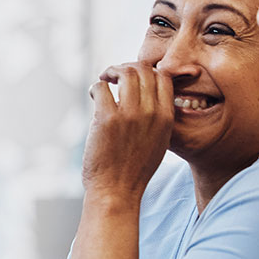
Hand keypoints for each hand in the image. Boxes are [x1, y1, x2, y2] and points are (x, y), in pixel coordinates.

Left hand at [83, 62, 174, 199]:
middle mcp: (150, 113)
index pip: (163, 77)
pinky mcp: (106, 119)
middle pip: (143, 70)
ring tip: (104, 79)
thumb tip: (144, 94)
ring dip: (111, 71)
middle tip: (114, 75)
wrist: (117, 191)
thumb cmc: (134, 169)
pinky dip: (95, 87)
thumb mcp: (159, 141)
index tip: (134, 76)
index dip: (147, 70)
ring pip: (124, 73)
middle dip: (127, 67)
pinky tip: (93, 95)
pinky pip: (101, 88)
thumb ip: (157, 117)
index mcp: (165, 117)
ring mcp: (129, 115)